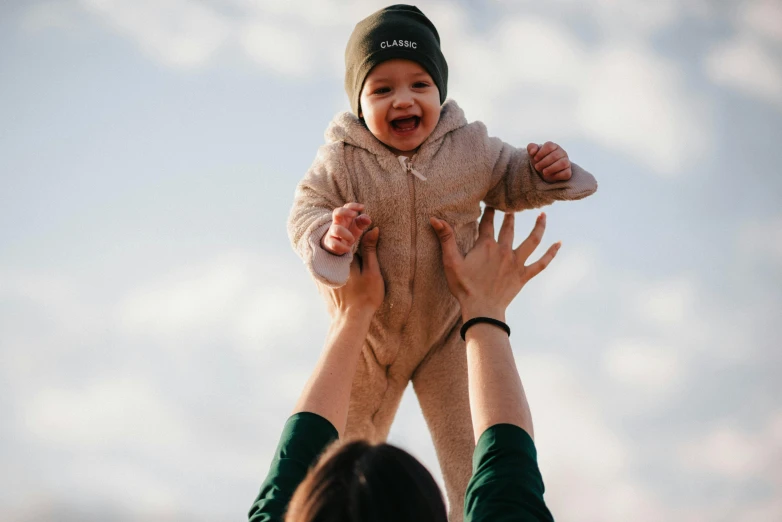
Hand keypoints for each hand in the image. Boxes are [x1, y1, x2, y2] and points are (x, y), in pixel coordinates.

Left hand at [321, 227, 383, 319]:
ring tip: (351, 248)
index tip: (364, 222)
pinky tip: (343, 260)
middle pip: (336, 240)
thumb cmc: (365, 297)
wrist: (350, 319)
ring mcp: (322, 269)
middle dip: (346, 234)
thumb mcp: (372, 271)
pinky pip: (326, 262)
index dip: (356, 226)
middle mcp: (328, 259)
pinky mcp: (320, 279)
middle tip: (358, 236)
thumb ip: (370, 249)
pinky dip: (334, 257)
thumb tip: (373, 229)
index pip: (347, 233)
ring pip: (330, 251)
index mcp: (342, 255)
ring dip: (339, 244)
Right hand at [322, 203, 371, 254]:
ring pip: (336, 229)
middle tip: (354, 215)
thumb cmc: (348, 233)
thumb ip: (363, 222)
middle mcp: (337, 223)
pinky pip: (334, 244)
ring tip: (352, 239)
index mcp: (344, 217)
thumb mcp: (357, 227)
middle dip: (345, 211)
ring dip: (346, 234)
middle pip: (336, 212)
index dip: (353, 206)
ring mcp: (332, 232)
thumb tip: (368, 219)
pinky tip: (348, 249)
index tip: (362, 207)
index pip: (346, 207)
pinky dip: (342, 247)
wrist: (336, 246)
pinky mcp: (330, 243)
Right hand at [430, 208, 559, 320]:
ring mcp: (516, 263)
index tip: (491, 201)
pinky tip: (559, 243)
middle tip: (513, 204)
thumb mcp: (451, 262)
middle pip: (509, 228)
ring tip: (543, 215)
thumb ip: (446, 238)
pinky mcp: (524, 275)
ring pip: (532, 240)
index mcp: (486, 246)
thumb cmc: (464, 287)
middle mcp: (504, 250)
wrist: (482, 310)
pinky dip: (552, 253)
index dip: (489, 212)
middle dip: (510, 215)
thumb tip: (435, 218)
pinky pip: (542, 263)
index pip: (488, 223)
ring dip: (539, 226)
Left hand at [527, 141, 571, 181]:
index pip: (549, 146)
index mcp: (554, 146)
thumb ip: (531, 148)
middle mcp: (562, 153)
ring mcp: (566, 162)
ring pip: (563, 163)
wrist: (543, 171)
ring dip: (551, 168)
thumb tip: (532, 151)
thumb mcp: (533, 153)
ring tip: (544, 172)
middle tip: (537, 167)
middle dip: (544, 162)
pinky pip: (566, 173)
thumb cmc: (539, 160)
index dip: (541, 153)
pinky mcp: (568, 172)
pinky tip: (551, 176)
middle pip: (555, 155)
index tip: (535, 159)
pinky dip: (557, 175)